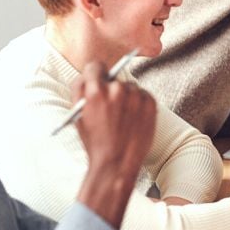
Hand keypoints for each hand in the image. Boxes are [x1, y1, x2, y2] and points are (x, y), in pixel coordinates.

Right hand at [71, 61, 157, 227]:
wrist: (117, 162)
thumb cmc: (95, 142)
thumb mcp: (78, 116)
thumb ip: (79, 91)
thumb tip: (86, 75)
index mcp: (95, 91)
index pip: (95, 66)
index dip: (95, 74)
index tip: (98, 80)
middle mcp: (117, 89)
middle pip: (114, 78)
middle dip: (111, 89)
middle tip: (111, 107)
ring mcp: (136, 96)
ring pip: (130, 87)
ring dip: (127, 97)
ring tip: (123, 118)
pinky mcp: (151, 103)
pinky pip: (144, 95)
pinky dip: (139, 103)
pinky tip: (133, 119)